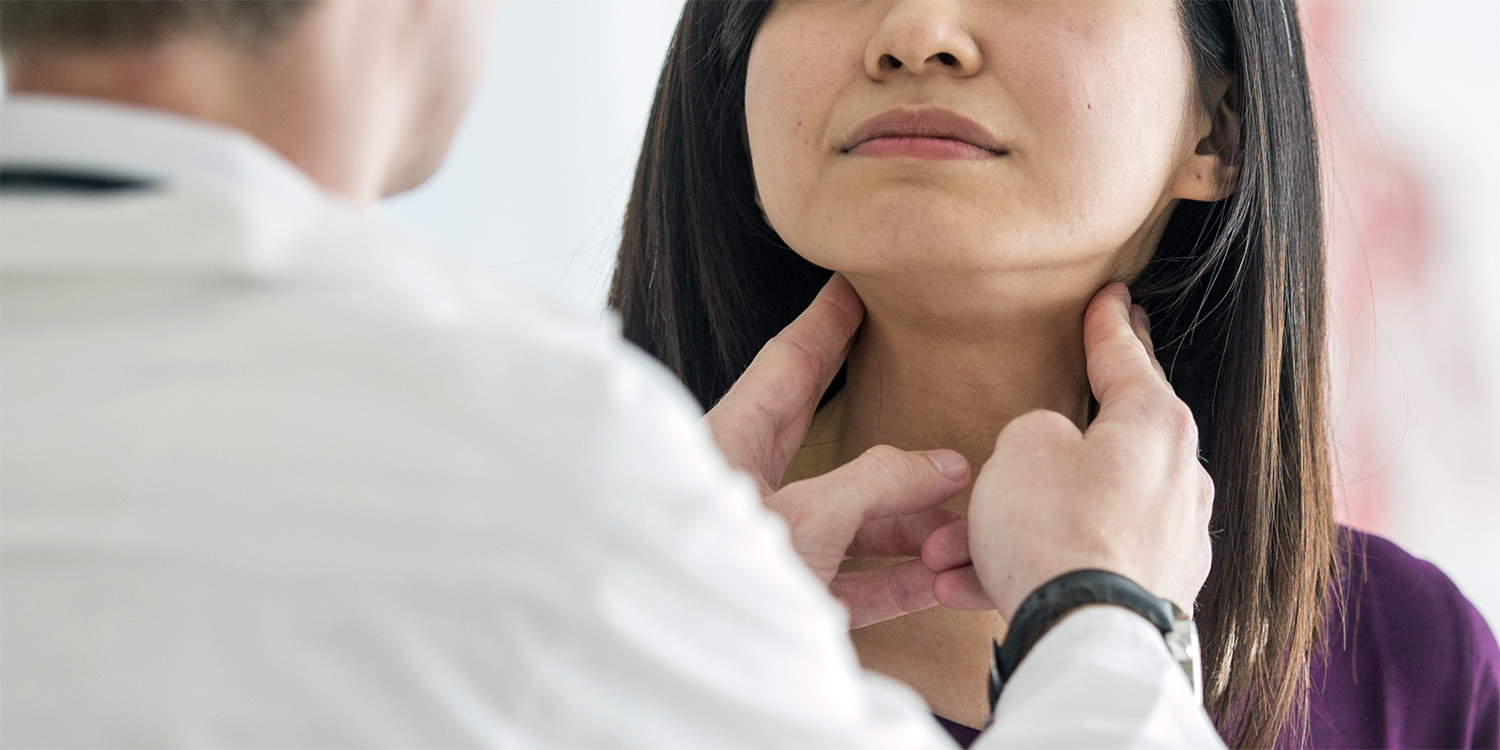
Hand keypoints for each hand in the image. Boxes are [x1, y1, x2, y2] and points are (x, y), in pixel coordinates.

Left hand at [706, 274, 970, 627]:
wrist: (687, 664)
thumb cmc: (720, 580)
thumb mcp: (808, 518)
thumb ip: (879, 483)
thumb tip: (944, 465)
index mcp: (729, 445)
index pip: (787, 365)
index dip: (826, 324)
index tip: (853, 286)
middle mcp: (745, 491)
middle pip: (826, 439)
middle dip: (882, 421)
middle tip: (916, 375)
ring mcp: (768, 548)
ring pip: (849, 521)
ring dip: (907, 522)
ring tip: (962, 514)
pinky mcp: (786, 601)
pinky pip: (851, 581)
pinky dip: (896, 579)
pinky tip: (939, 578)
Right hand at [923, 283, 1213, 617]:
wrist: (1083, 638)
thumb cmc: (1054, 530)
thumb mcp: (1022, 446)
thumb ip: (1035, 430)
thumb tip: (1051, 449)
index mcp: (1157, 425)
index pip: (1128, 357)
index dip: (1109, 323)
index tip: (1112, 296)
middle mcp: (1179, 480)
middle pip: (1099, 445)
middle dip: (1029, 458)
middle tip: (1014, 437)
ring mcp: (1170, 543)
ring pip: (1072, 516)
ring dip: (1006, 528)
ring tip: (944, 551)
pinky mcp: (1152, 595)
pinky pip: (1077, 564)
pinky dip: (1027, 567)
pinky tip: (966, 584)